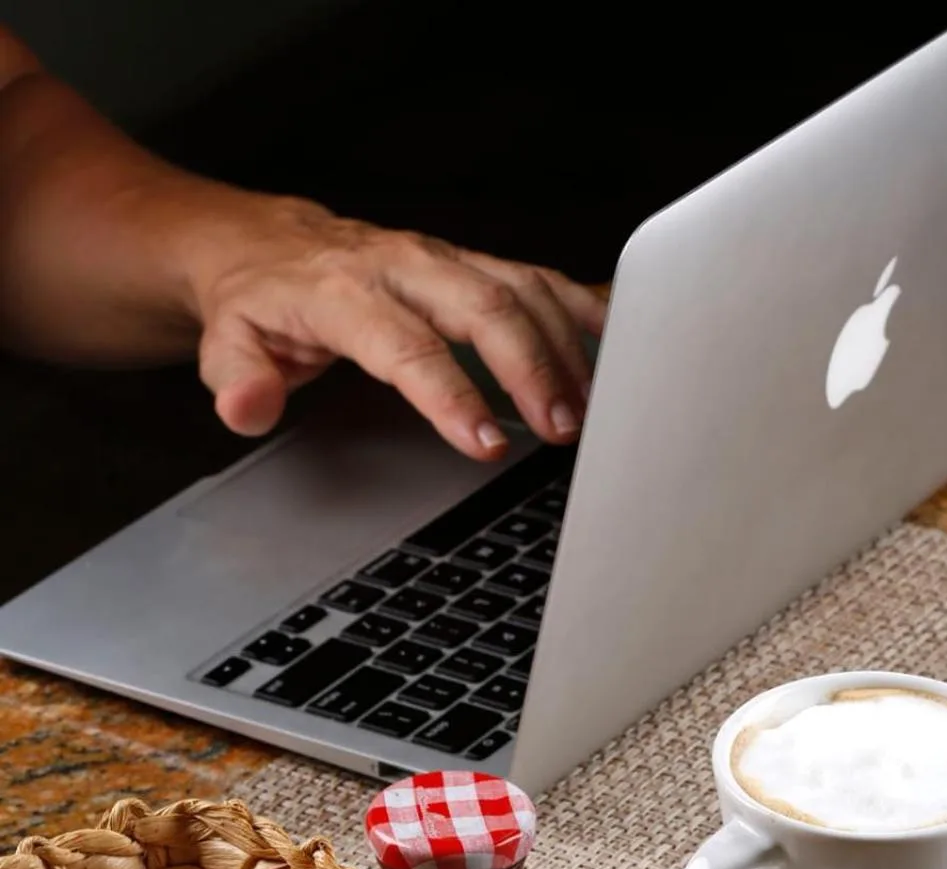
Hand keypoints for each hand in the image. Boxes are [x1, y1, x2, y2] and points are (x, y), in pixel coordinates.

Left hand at [189, 197, 607, 458]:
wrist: (268, 246)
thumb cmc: (260, 304)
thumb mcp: (228, 345)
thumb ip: (240, 381)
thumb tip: (249, 407)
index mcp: (344, 291)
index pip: (407, 346)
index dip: (450, 395)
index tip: (484, 442)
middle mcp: (403, 265)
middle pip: (483, 306)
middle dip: (530, 367)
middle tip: (560, 428)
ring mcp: (445, 260)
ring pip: (521, 289)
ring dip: (564, 347)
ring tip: (590, 408)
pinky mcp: (473, 263)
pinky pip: (539, 278)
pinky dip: (582, 308)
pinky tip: (617, 344)